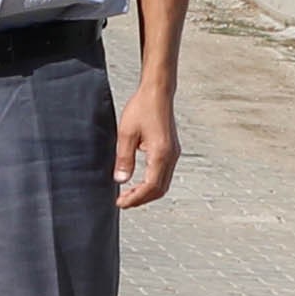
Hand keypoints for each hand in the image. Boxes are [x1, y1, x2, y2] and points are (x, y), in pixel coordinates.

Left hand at [113, 87, 179, 210]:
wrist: (157, 92)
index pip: (150, 187)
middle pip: (159, 189)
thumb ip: (123, 159)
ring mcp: (174, 154)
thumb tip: (121, 180)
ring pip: (163, 183)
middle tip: (123, 202)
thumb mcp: (126, 133)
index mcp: (160, 154)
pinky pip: (164, 174)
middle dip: (141, 199)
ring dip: (147, 192)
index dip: (135, 198)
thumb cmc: (142, 107)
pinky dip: (152, 183)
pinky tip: (139, 181)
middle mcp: (171, 156)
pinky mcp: (172, 150)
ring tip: (129, 194)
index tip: (121, 203)